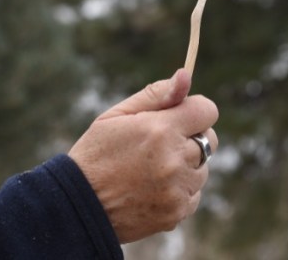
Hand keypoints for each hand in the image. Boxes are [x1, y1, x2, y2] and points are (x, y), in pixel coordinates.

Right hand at [68, 69, 218, 242]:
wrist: (78, 208)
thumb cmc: (96, 154)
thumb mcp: (117, 116)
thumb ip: (156, 94)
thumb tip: (186, 75)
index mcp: (161, 130)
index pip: (207, 110)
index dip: (194, 111)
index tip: (180, 117)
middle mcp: (174, 159)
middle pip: (209, 140)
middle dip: (190, 138)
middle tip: (160, 145)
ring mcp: (177, 189)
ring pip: (202, 169)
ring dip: (186, 166)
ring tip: (151, 170)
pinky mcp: (177, 212)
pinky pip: (194, 194)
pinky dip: (180, 191)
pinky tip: (152, 190)